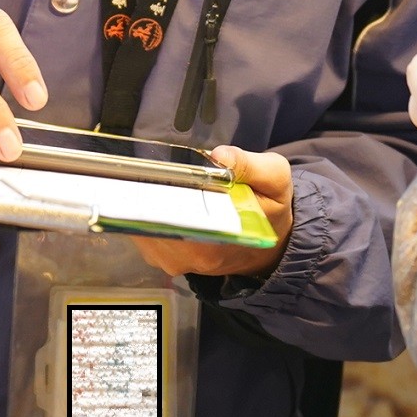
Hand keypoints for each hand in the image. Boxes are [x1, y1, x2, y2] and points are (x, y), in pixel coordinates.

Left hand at [134, 146, 292, 279]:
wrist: (266, 246)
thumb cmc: (269, 208)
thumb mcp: (275, 178)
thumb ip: (251, 165)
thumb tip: (219, 155)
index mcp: (222, 241)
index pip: (181, 220)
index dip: (162, 195)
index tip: (153, 174)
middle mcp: (194, 256)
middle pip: (154, 223)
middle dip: (146, 194)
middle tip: (142, 167)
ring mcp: (175, 260)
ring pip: (143, 228)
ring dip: (141, 202)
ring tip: (146, 176)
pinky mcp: (164, 258)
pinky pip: (142, 232)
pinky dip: (142, 211)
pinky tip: (152, 193)